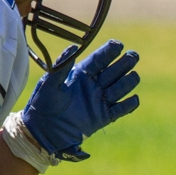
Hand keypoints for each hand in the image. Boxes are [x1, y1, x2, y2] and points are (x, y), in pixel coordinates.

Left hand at [21, 40, 140, 160]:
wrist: (43, 129)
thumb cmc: (43, 102)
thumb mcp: (49, 82)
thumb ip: (62, 66)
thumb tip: (72, 47)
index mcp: (82, 73)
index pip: (99, 59)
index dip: (109, 51)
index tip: (118, 45)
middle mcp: (94, 85)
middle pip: (115, 71)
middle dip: (125, 63)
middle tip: (132, 56)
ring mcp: (100, 100)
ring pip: (121, 87)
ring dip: (129, 81)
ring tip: (133, 76)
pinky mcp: (103, 117)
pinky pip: (121, 109)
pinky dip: (129, 104)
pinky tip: (133, 99)